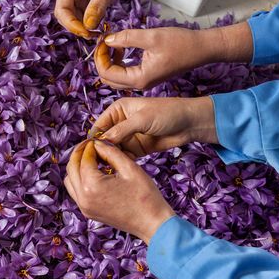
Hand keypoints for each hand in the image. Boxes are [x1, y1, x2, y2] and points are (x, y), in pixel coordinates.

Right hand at [54, 0, 174, 37]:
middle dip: (75, 27)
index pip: (62, 8)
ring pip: (75, 18)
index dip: (70, 23)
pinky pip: (86, 17)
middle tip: (91, 36)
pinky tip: (100, 28)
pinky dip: (91, 24)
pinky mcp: (91, 1)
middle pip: (65, 15)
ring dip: (83, 28)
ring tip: (97, 33)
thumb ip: (96, 6)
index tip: (85, 32)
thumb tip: (87, 26)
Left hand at [64, 140, 174, 243]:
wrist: (153, 224)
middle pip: (71, 168)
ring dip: (78, 167)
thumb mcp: (130, 168)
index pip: (84, 158)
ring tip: (93, 158)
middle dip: (80, 153)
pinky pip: (76, 192)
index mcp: (92, 186)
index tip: (98, 139)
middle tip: (92, 145)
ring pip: (70, 180)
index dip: (90, 145)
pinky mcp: (88, 212)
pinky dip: (80, 180)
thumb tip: (98, 142)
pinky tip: (95, 173)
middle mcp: (83, 198)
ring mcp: (84, 207)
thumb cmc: (146, 196)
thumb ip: (111, 152)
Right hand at [92, 97, 217, 157]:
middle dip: (100, 151)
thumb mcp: (142, 119)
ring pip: (112, 150)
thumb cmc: (167, 113)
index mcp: (117, 110)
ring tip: (107, 168)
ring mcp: (127, 137)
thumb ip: (121, 130)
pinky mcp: (135, 149)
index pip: (99, 125)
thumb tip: (102, 141)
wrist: (189, 123)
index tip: (89, 152)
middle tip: (96, 164)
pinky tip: (119, 168)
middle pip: (103, 139)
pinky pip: (123, 157)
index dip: (93, 138)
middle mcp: (119, 123)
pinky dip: (120, 162)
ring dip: (110, 158)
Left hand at [96, 23, 253, 89]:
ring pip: (115, 76)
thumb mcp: (151, 36)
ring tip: (114, 42)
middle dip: (102, 60)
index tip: (101, 40)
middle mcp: (139, 84)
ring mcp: (143, 82)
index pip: (106, 74)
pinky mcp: (146, 76)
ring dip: (110, 60)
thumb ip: (126, 38)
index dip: (99, 57)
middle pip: (108, 78)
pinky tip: (123, 46)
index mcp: (139, 79)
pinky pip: (124, 73)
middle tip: (104, 41)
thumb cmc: (181, 43)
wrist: (202, 49)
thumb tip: (107, 40)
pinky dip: (119, 61)